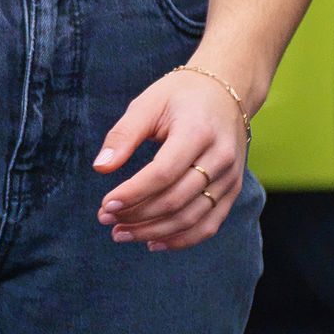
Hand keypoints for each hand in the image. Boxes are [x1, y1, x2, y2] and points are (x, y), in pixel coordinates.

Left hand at [92, 64, 251, 248]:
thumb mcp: (149, 103)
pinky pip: (209, 225)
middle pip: (175, 200)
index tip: (105, 205)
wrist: (227, 91)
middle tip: (105, 219)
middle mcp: (220, 157)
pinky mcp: (233, 189)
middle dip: (137, 215)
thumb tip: (100, 168)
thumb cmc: (181, 95)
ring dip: (153, 232)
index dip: (133, 194)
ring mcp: (230, 177)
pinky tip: (153, 242)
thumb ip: (123, 134)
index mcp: (198, 131)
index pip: (163, 173)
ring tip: (121, 233)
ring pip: (191, 218)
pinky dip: (181, 240)